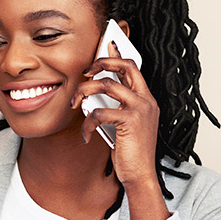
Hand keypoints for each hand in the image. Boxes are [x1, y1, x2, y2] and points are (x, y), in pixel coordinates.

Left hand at [71, 41, 158, 188]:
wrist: (140, 175)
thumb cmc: (130, 153)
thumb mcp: (123, 126)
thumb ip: (115, 108)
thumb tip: (93, 97)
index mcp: (146, 99)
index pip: (133, 68)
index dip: (117, 55)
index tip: (106, 44)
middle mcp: (146, 100)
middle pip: (124, 66)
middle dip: (101, 63)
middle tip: (85, 72)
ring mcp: (140, 109)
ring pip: (106, 85)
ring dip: (84, 92)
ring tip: (74, 104)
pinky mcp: (130, 120)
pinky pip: (99, 112)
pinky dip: (87, 124)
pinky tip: (86, 136)